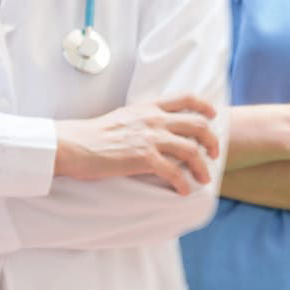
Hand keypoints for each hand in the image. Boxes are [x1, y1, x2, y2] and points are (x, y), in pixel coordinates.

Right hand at [54, 95, 219, 194]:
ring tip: (203, 178)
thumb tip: (160, 129)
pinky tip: (183, 191)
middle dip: (212, 141)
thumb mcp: (125, 117)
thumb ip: (144, 118)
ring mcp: (150, 138)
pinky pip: (174, 172)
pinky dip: (183, 183)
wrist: (75, 145)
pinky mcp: (143, 158)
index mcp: (149, 107)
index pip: (187, 98)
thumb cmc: (95, 134)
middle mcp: (154, 119)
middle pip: (198, 125)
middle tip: (214, 154)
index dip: (205, 107)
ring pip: (191, 150)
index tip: (213, 117)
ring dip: (202, 166)